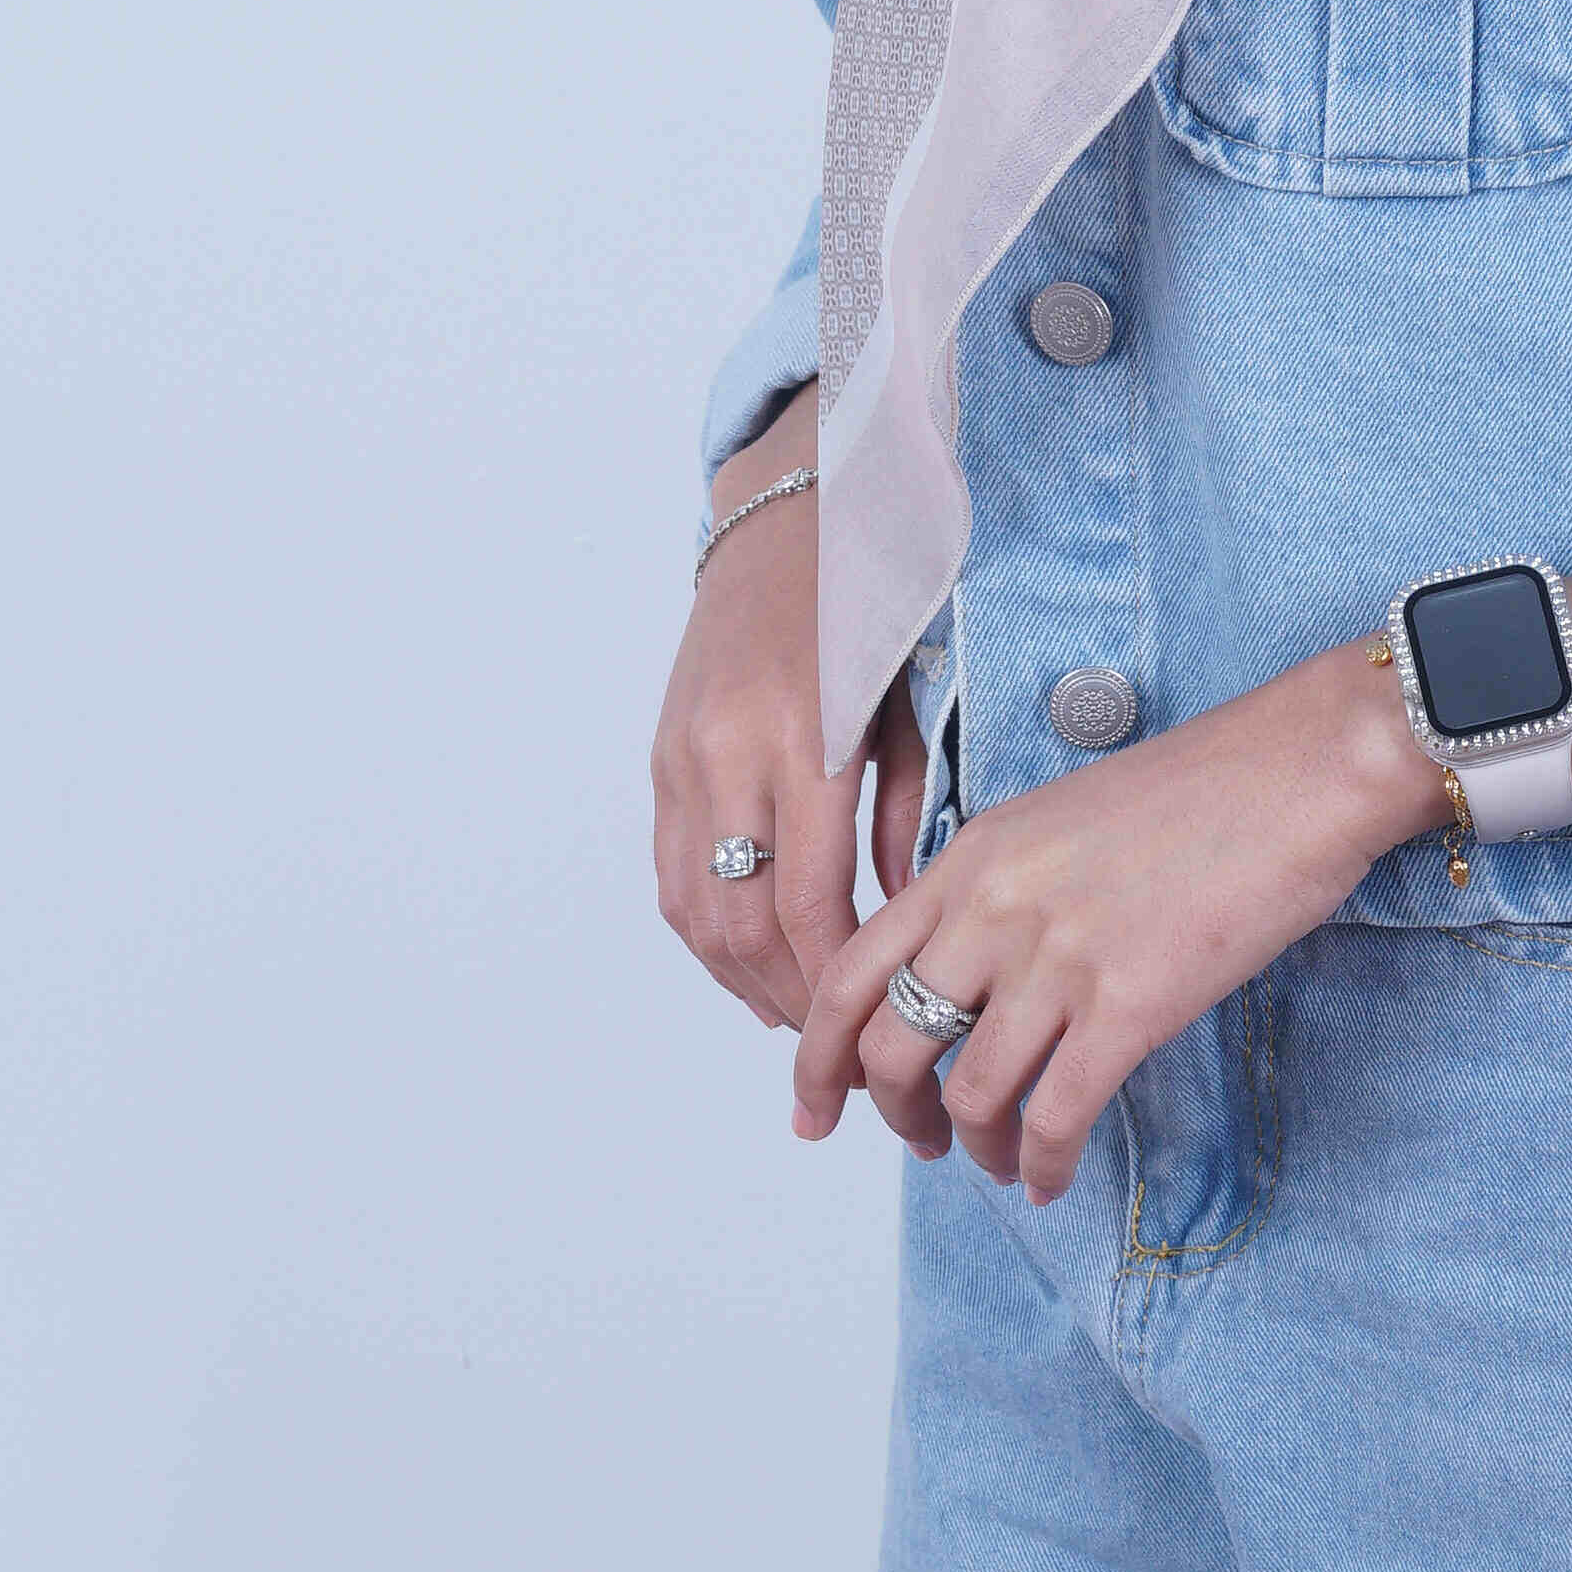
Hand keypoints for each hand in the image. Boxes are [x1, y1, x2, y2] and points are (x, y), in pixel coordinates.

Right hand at [650, 387, 925, 1043]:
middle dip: (791, 1000)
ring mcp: (683, 756)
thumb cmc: (870, 607)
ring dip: (741, 980)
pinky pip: (671, 871)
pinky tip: (747, 964)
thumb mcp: (912, 708)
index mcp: (806, 739)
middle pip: (743, 921)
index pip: (810, 900)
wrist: (784, 520)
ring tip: (794, 1021)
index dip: (835, 980)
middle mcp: (730, 752)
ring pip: (693, 909)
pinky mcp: (659, 757)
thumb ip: (906, 815)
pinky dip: (704, 932)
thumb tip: (903, 911)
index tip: (872, 1027)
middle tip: (837, 1052)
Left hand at [791, 636, 1448, 1206]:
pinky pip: (1054, 1115)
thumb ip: (995, 889)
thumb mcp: (1057, 818)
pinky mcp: (1130, 1005)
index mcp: (969, 857)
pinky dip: (1040, 1163)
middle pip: (891, 1044)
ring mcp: (1060, 959)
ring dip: (975, 1145)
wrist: (1299, 770)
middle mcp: (995, 909)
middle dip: (893, 1113)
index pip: (849, 971)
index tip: (816, 1110)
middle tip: (922, 1141)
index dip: (817, 1057)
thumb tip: (965, 974)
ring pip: (971, 1091)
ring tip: (996, 1161)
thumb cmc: (1197, 791)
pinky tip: (1050, 1177)